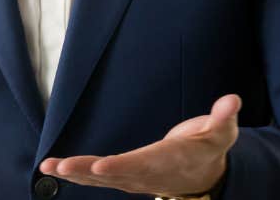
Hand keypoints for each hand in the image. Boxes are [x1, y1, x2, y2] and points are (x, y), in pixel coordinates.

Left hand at [38, 94, 239, 196]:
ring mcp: (134, 178)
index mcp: (170, 161)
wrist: (206, 175)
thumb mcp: (222, 133)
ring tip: (47, 167)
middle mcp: (148, 173)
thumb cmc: (210, 147)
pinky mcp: (124, 176)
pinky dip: (75, 174)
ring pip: (100, 178)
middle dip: (86, 172)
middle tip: (60, 167)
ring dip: (72, 173)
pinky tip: (53, 169)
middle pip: (114, 174)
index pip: (143, 165)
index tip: (100, 166)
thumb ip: (223, 117)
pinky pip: (97, 177)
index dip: (121, 167)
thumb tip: (232, 100)